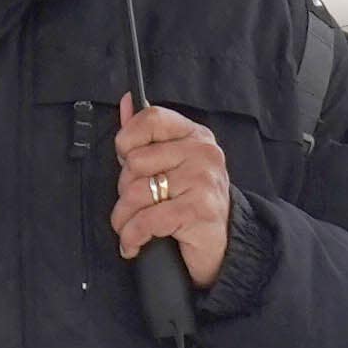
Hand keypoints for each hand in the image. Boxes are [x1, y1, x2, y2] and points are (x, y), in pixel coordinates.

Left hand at [111, 102, 231, 289]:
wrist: (223, 246)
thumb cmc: (190, 203)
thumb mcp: (170, 164)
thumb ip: (146, 133)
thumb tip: (127, 100)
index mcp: (195, 135)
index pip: (152, 118)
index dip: (127, 139)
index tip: (125, 159)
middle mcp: (202, 153)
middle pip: (136, 161)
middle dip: (124, 189)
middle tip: (135, 205)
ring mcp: (202, 180)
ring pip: (136, 192)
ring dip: (123, 219)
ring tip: (129, 228)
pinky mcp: (198, 210)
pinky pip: (147, 220)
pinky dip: (132, 237)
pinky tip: (133, 245)